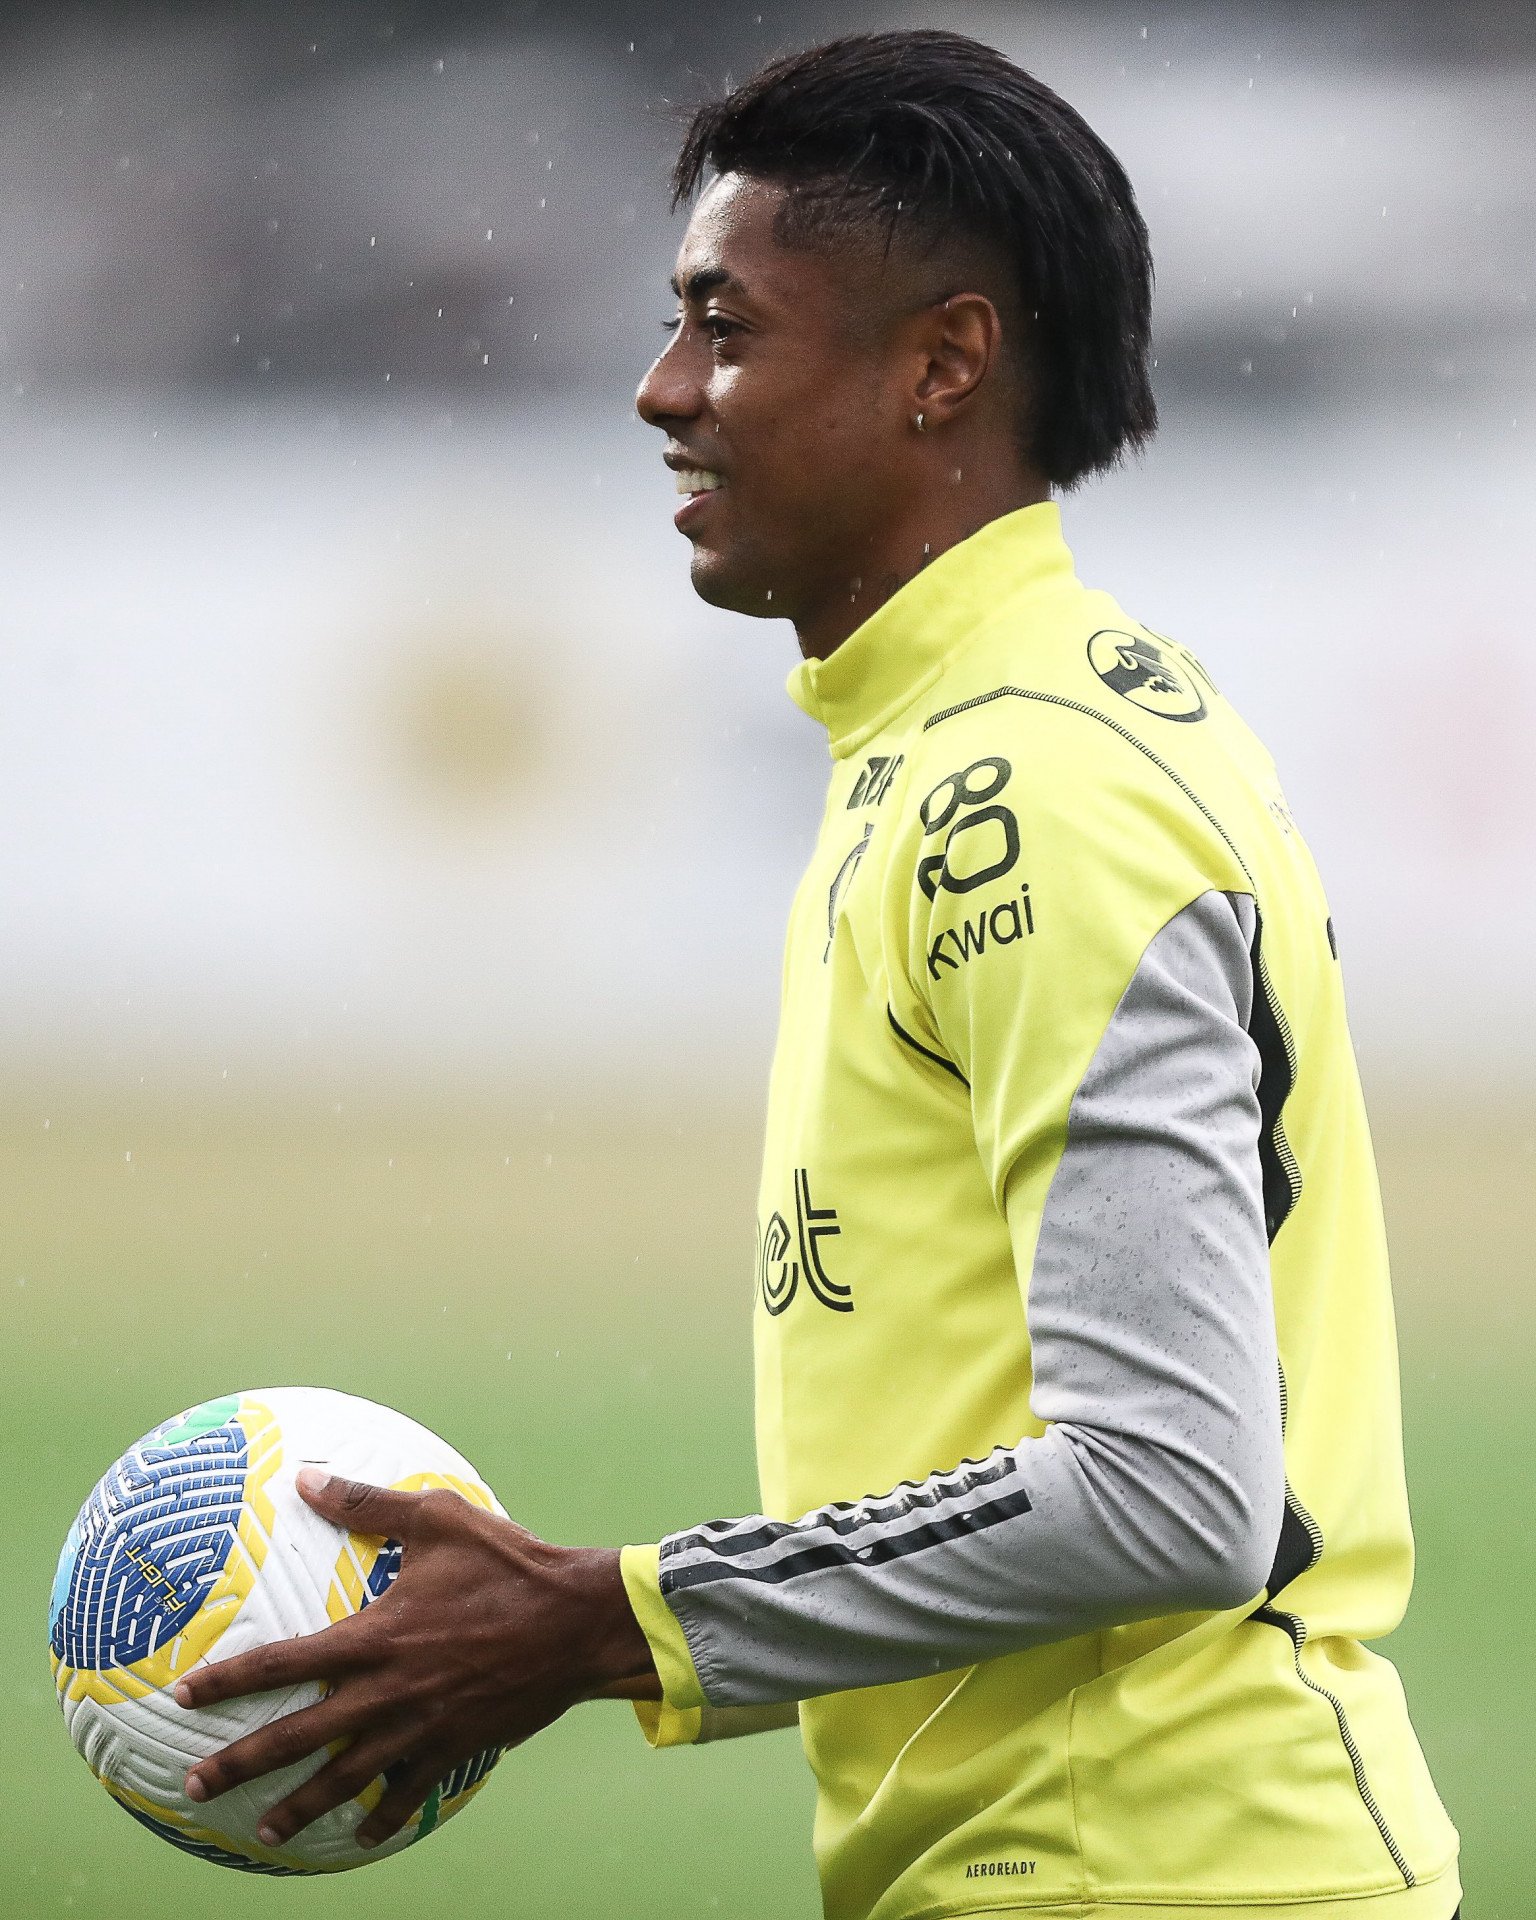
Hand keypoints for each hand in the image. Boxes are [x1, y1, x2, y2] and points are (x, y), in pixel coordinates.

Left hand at [174, 1467, 659, 1848]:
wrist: (575, 1622)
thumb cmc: (508, 1562)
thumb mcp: (439, 1519)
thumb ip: (369, 1503)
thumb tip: (308, 1477)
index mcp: (376, 1637)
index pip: (283, 1663)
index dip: (229, 1680)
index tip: (185, 1696)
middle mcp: (387, 1691)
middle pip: (297, 1736)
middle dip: (240, 1763)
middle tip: (194, 1785)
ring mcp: (420, 1726)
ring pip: (345, 1777)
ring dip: (300, 1807)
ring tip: (264, 1831)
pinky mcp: (454, 1746)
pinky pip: (409, 1792)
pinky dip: (383, 1817)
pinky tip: (362, 1833)